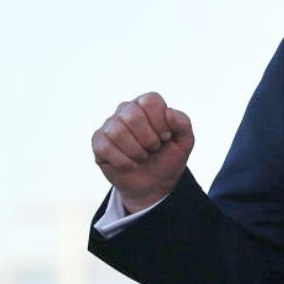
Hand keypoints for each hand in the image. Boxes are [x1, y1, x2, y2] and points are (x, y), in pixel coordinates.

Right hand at [91, 92, 193, 212]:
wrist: (154, 183)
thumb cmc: (168, 158)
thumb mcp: (184, 142)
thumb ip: (183, 124)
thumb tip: (169, 112)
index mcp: (147, 104)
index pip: (150, 101)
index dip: (160, 122)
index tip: (165, 137)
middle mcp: (127, 109)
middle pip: (132, 116)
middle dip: (148, 139)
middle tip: (153, 148)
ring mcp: (110, 124)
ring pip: (117, 132)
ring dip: (135, 151)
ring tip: (142, 157)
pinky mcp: (98, 141)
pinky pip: (105, 147)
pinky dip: (122, 161)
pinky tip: (130, 165)